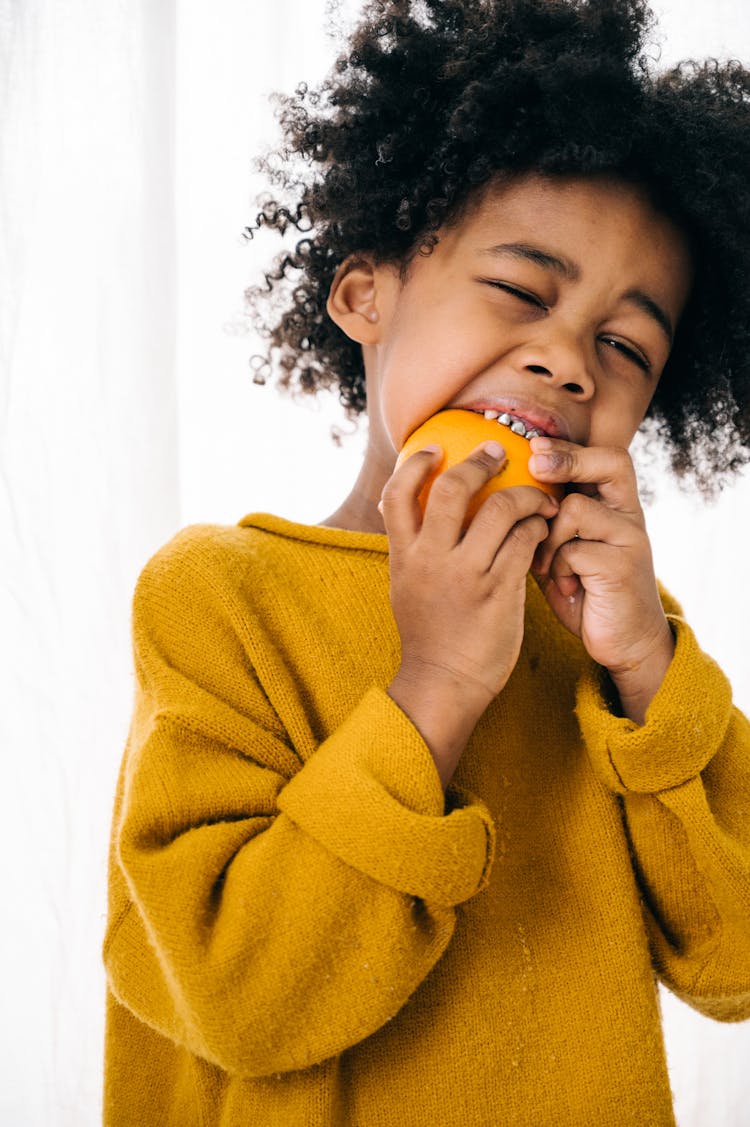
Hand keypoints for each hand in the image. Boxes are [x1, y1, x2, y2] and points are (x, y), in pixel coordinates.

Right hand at [381, 440, 558, 784]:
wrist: (444, 683)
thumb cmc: (429, 636)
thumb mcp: (406, 586)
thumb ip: (412, 550)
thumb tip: (411, 514)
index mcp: (405, 556)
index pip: (396, 494)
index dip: (415, 464)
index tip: (435, 448)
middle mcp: (431, 560)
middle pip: (450, 488)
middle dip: (478, 461)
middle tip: (498, 453)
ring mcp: (466, 574)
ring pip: (500, 509)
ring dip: (525, 494)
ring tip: (538, 496)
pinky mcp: (499, 590)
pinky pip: (524, 541)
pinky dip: (537, 526)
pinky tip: (542, 529)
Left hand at [528, 437, 673, 722]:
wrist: (622, 641)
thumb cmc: (583, 591)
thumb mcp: (558, 550)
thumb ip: (539, 523)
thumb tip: (488, 497)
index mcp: (614, 505)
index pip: (604, 456)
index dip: (568, 447)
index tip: (532, 447)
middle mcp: (628, 514)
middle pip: (609, 462)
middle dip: (567, 460)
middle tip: (535, 467)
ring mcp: (630, 538)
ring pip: (575, 508)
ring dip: (547, 537)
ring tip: (545, 566)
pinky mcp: (623, 567)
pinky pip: (573, 550)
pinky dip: (557, 569)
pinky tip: (565, 588)